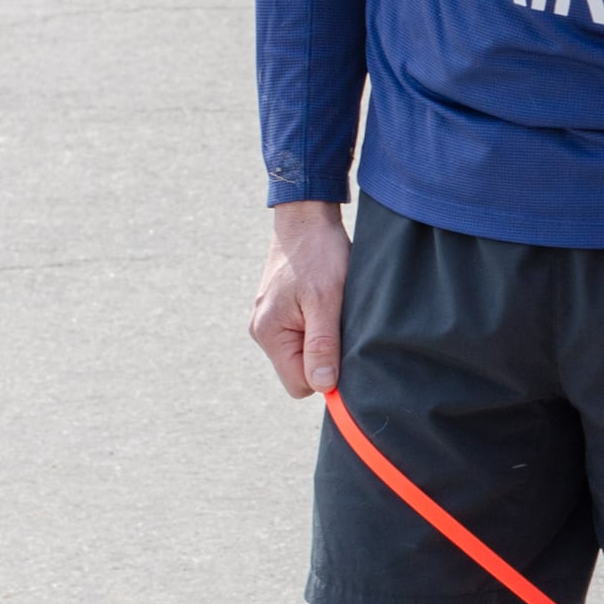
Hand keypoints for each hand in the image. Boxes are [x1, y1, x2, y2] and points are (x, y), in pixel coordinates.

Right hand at [249, 201, 350, 396]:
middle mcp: (263, 331)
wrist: (307, 217)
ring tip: (330, 307)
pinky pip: (302, 335)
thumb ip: (322, 346)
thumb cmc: (318, 254)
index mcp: (269, 333)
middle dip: (324, 355)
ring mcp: (270, 321)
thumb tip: (323, 386)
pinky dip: (318, 325)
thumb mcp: (327, 300)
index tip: (341, 344)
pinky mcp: (280, 312)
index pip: (299, 384)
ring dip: (323, 338)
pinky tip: (325, 302)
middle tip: (337, 321)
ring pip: (303, 353)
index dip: (325, 373)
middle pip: (300, 371)